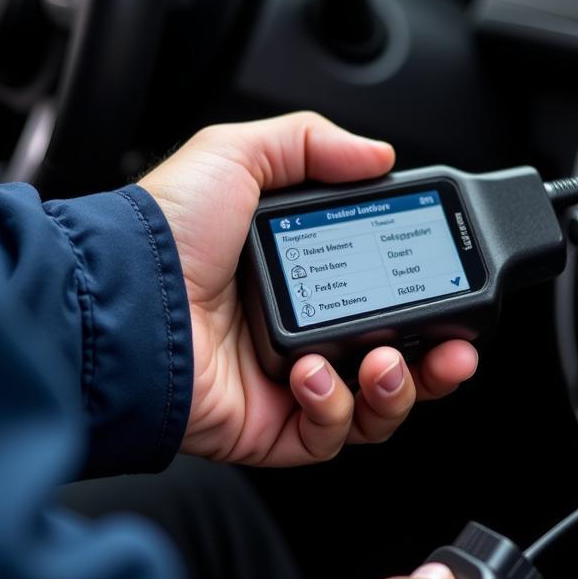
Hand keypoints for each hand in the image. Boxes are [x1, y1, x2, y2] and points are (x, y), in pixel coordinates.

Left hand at [140, 112, 478, 466]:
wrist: (121, 300)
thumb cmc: (164, 233)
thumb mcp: (237, 156)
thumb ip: (312, 142)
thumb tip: (379, 153)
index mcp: (302, 273)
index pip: (386, 292)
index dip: (428, 296)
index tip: (456, 288)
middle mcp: (302, 329)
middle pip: (397, 358)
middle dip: (437, 361)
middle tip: (454, 350)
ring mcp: (289, 383)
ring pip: (376, 406)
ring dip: (398, 388)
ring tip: (386, 363)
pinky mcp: (271, 427)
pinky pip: (329, 436)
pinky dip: (333, 409)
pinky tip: (311, 376)